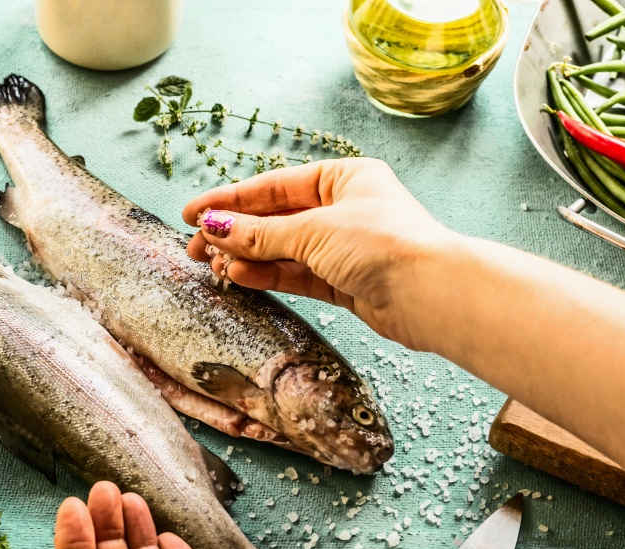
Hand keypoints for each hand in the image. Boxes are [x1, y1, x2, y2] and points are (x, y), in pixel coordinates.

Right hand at [181, 158, 458, 350]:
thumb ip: (260, 234)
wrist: (431, 295)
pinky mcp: (346, 284)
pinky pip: (297, 276)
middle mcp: (345, 209)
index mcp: (345, 178)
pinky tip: (239, 277)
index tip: (192, 213)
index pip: (275, 187)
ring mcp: (345, 248)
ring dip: (247, 258)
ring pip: (284, 251)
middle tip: (195, 248)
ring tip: (214, 267)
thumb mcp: (314, 231)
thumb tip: (215, 228)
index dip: (230, 200)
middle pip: (276, 219)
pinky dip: (268, 276)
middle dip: (235, 234)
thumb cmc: (384, 245)